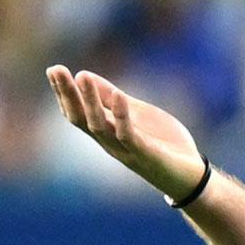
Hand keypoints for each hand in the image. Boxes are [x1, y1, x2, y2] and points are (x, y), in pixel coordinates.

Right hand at [46, 65, 205, 201]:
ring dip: (90, 101)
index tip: (53, 70)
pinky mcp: (145, 154)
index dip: (64, 93)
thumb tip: (82, 74)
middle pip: (80, 118)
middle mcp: (109, 142)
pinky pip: (128, 135)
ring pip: (99, 126)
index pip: (77, 112)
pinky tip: (118, 95)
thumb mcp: (135, 113)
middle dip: (67, 94)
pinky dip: (122, 115)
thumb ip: (110, 98)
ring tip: (82, 76)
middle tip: (55, 69)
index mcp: (106, 132)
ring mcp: (125, 150)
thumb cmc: (162, 143)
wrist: (190, 175)